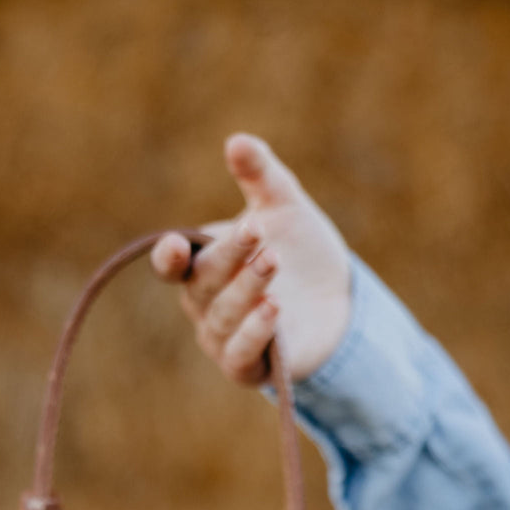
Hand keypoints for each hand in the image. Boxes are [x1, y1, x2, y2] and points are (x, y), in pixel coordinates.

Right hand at [151, 134, 351, 385]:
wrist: (339, 301)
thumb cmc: (299, 252)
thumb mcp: (284, 207)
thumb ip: (260, 176)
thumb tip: (237, 141)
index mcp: (202, 266)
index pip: (172, 266)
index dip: (170, 258)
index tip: (176, 245)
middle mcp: (205, 305)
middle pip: (204, 283)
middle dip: (229, 257)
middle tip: (258, 232)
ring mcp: (223, 339)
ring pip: (225, 317)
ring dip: (247, 289)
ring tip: (272, 261)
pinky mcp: (249, 368)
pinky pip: (242, 354)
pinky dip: (255, 333)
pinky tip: (274, 309)